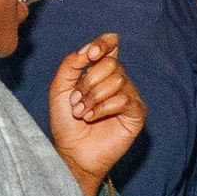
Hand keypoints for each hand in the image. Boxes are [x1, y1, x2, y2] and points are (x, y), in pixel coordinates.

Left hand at [47, 32, 145, 195]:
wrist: (72, 152)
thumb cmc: (66, 123)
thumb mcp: (59, 89)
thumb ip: (70, 65)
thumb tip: (88, 51)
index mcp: (100, 72)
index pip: (111, 46)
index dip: (104, 44)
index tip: (90, 55)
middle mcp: (118, 81)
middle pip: (111, 64)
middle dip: (88, 82)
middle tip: (76, 101)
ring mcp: (129, 97)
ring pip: (117, 81)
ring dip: (94, 98)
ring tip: (83, 113)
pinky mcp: (137, 114)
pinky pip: (124, 100)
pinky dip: (104, 108)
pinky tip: (92, 118)